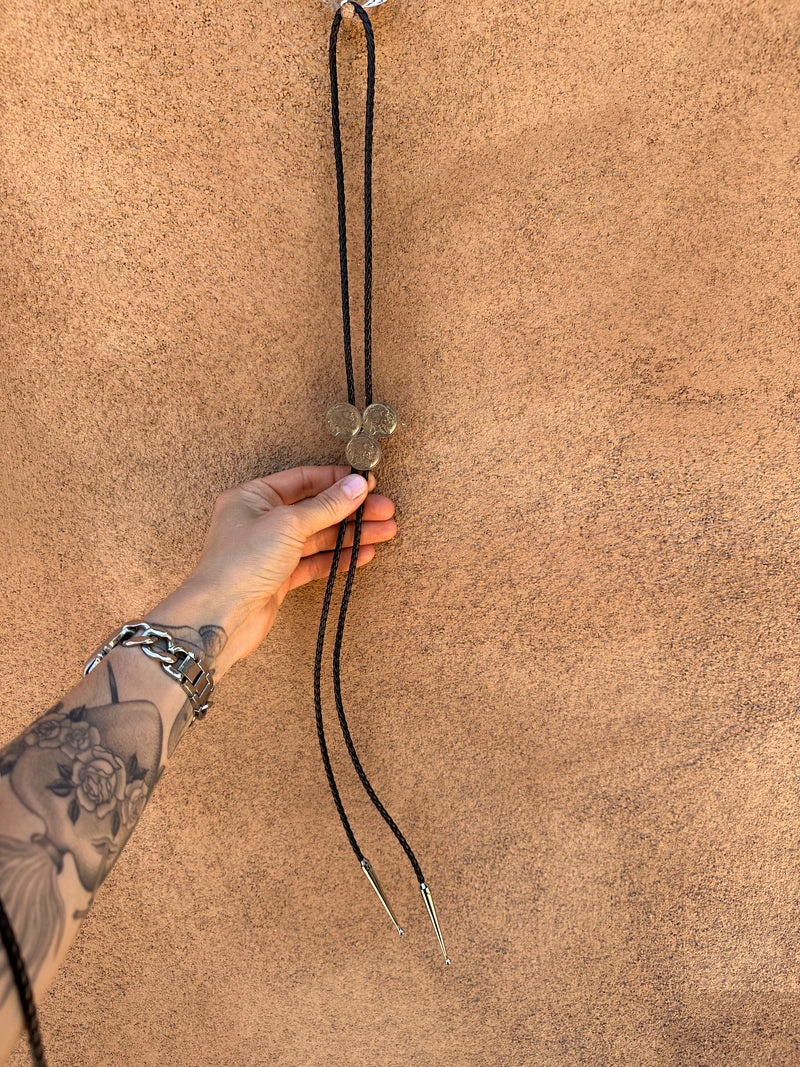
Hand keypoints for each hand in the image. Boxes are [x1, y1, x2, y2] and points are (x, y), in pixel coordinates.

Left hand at [162, 465, 397, 674]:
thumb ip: (326, 506)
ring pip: (319, 537)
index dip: (337, 480)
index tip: (367, 482)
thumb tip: (356, 485)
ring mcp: (271, 550)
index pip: (303, 479)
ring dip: (352, 534)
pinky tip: (364, 554)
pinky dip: (339, 558)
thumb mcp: (288, 524)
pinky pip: (315, 562)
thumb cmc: (240, 563)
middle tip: (385, 510)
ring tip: (385, 532)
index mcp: (253, 497)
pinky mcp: (279, 577)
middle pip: (316, 509)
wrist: (221, 616)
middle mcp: (261, 520)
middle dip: (352, 510)